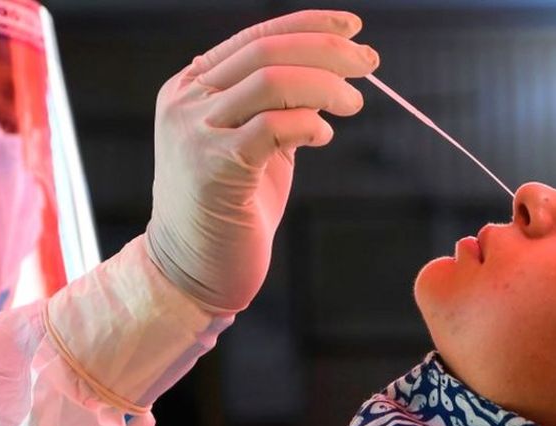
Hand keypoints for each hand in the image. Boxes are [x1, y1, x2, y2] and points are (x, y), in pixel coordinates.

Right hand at [145, 10, 378, 313]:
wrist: (191, 270)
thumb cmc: (229, 209)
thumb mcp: (253, 145)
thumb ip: (278, 109)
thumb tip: (329, 77)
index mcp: (192, 87)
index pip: (255, 37)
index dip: (308, 26)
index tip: (353, 29)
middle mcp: (186, 102)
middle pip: (266, 52)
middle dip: (327, 51)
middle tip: (369, 64)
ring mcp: (194, 133)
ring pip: (270, 81)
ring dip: (324, 86)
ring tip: (353, 104)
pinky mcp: (212, 168)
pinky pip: (271, 128)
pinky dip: (307, 124)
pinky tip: (323, 136)